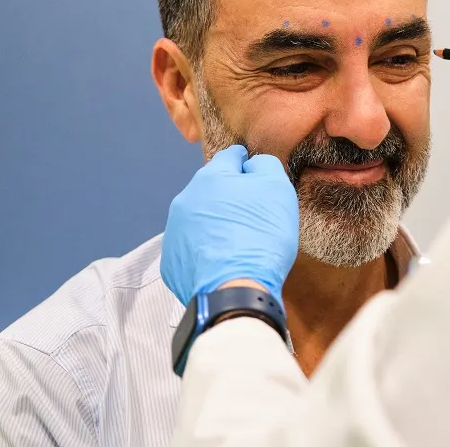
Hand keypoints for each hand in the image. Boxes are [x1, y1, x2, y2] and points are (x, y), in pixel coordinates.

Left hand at [160, 145, 298, 306]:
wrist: (235, 291)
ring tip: (237, 240)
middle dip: (230, 195)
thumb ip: (265, 165)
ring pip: (199, 217)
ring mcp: (174, 231)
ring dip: (215, 221)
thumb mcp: (277, 189)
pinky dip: (206, 248)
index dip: (247, 163)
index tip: (256, 174)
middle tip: (252, 214)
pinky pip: (192, 246)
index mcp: (210, 177)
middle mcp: (185, 199)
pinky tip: (223, 260)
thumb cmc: (260, 235)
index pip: (230, 157)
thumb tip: (251, 165)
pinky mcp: (171, 261)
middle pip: (212, 188)